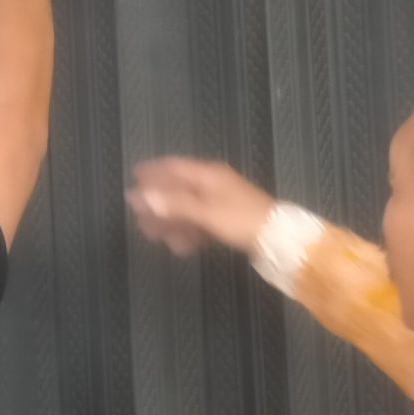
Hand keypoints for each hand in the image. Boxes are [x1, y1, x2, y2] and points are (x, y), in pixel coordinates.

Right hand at [127, 157, 276, 257]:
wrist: (279, 239)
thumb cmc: (241, 220)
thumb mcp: (205, 212)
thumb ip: (173, 204)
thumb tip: (141, 196)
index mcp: (208, 175)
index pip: (174, 167)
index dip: (153, 171)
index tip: (134, 176)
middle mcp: (213, 185)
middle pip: (179, 190)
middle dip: (158, 204)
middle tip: (139, 218)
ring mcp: (222, 203)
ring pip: (188, 209)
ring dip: (171, 223)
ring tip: (155, 237)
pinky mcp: (229, 221)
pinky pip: (201, 223)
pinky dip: (189, 232)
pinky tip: (181, 247)